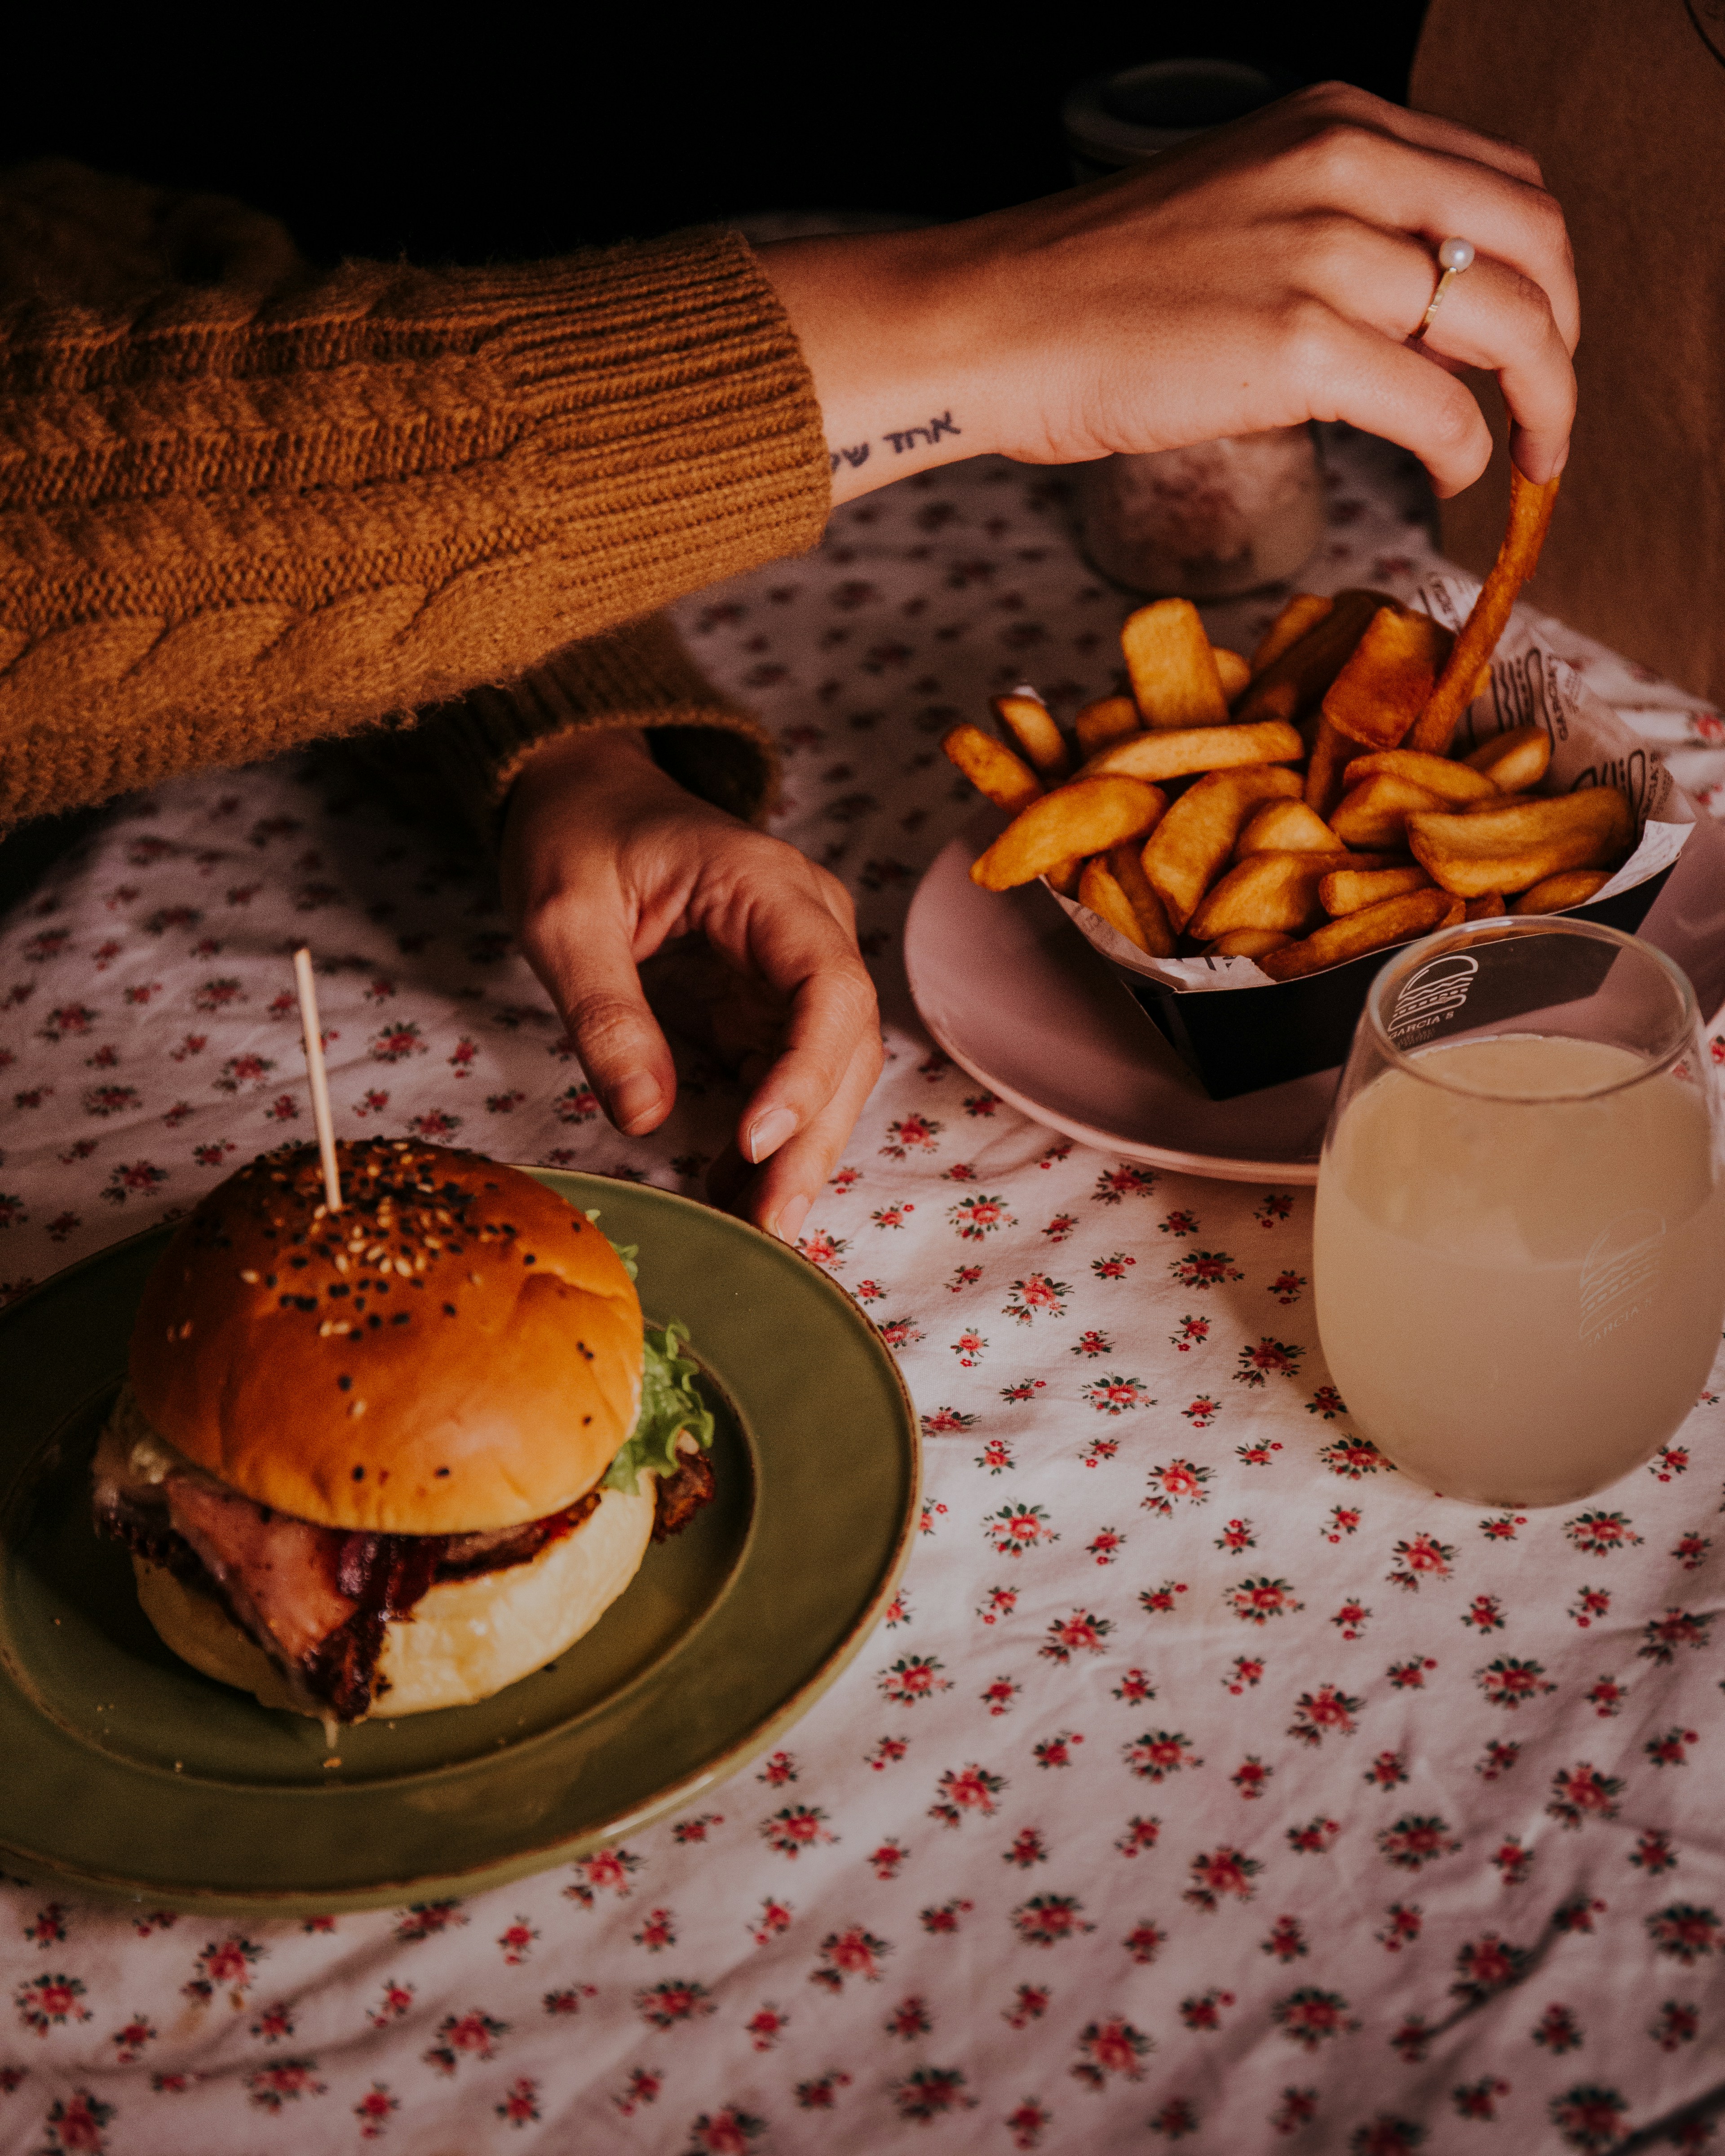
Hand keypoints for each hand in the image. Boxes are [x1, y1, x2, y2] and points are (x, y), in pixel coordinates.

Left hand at [499, 726, 881, 1241]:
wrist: (585, 792)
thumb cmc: (575, 835)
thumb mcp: (562, 914)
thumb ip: (604, 1012)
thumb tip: (645, 1117)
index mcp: (769, 886)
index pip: (828, 988)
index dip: (804, 1072)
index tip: (755, 1140)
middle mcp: (810, 925)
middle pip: (844, 1045)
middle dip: (810, 1139)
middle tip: (768, 1226)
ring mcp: (800, 966)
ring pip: (831, 1072)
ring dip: (799, 1151)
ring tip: (753, 1227)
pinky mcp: (773, 1001)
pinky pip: (789, 1076)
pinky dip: (768, 1137)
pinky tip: (735, 1192)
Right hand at [757, 82, 1575, 503]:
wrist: (986, 322)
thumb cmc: (1087, 291)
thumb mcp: (1234, 210)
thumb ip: (1326, 230)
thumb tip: (1403, 316)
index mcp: (1335, 126)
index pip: (1500, 187)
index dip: (1541, 272)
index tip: (1533, 341)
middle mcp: (1346, 165)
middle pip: (1533, 245)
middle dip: (1566, 340)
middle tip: (1548, 414)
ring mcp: (1324, 251)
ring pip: (1508, 328)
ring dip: (1539, 406)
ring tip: (1521, 460)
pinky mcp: (1296, 342)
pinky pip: (1438, 407)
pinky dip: (1465, 453)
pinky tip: (1450, 478)